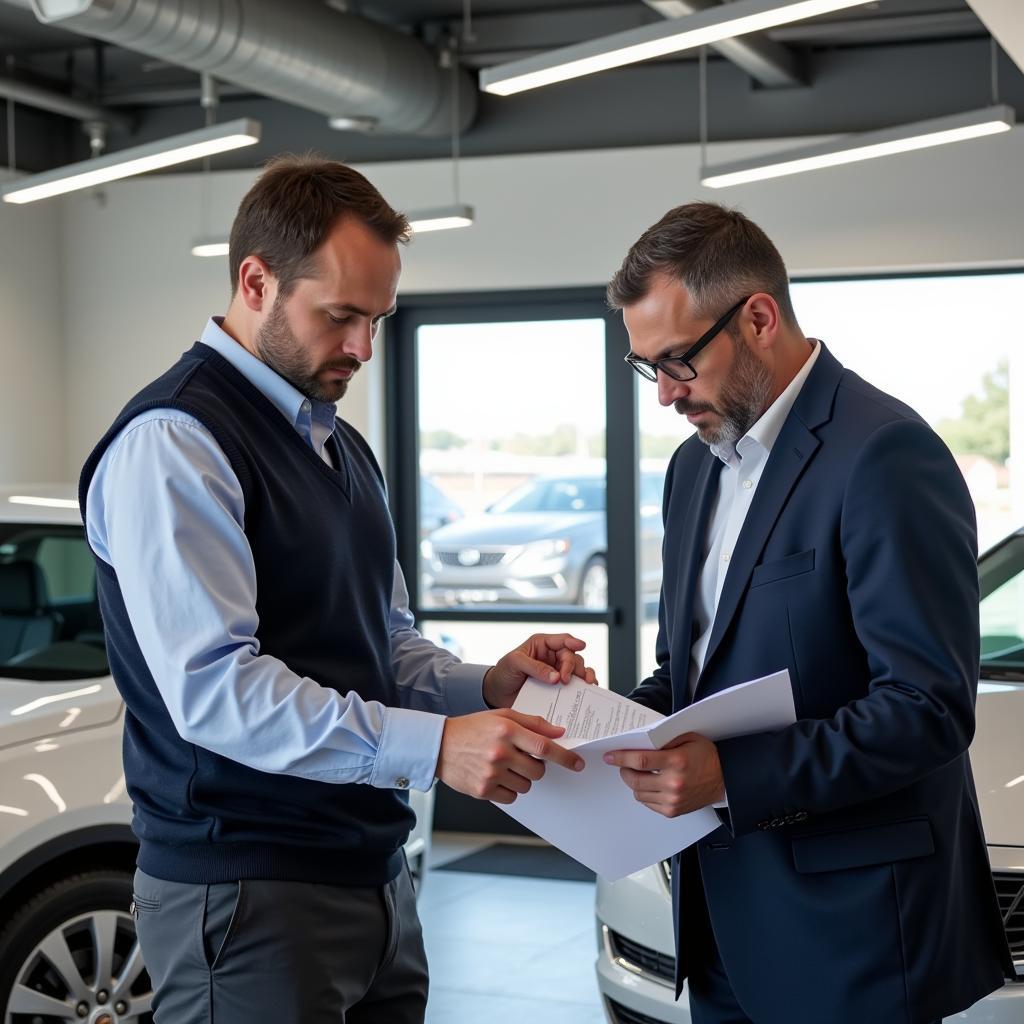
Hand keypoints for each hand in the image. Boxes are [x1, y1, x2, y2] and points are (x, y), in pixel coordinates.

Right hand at [435, 708, 584, 804]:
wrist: (439, 745)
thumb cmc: (472, 728)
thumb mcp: (502, 716)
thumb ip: (532, 723)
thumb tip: (559, 732)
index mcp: (506, 729)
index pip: (544, 747)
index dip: (565, 757)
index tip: (578, 763)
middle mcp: (500, 752)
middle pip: (538, 770)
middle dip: (537, 767)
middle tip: (523, 758)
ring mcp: (491, 773)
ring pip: (527, 785)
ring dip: (523, 778)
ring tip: (505, 765)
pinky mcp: (483, 790)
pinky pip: (512, 797)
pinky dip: (509, 789)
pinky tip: (496, 776)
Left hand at [482, 632, 597, 708]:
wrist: (498, 693)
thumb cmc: (504, 672)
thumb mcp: (514, 663)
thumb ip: (535, 667)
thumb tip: (556, 677)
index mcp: (542, 645)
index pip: (562, 640)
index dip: (573, 642)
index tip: (581, 646)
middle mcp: (553, 657)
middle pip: (572, 657)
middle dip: (573, 667)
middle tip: (566, 680)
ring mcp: (557, 672)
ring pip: (578, 670)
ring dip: (584, 676)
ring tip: (586, 684)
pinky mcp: (558, 688)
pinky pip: (575, 686)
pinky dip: (583, 689)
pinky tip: (586, 693)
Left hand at [604, 732, 723, 817]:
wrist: (725, 779)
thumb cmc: (706, 755)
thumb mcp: (688, 737)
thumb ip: (664, 739)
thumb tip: (639, 741)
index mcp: (676, 762)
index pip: (640, 760)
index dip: (621, 758)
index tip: (610, 756)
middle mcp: (674, 783)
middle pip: (635, 779)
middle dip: (624, 771)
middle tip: (624, 764)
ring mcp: (673, 800)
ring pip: (638, 793)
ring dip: (634, 782)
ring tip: (638, 773)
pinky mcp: (673, 811)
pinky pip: (647, 803)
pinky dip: (644, 793)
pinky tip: (650, 784)